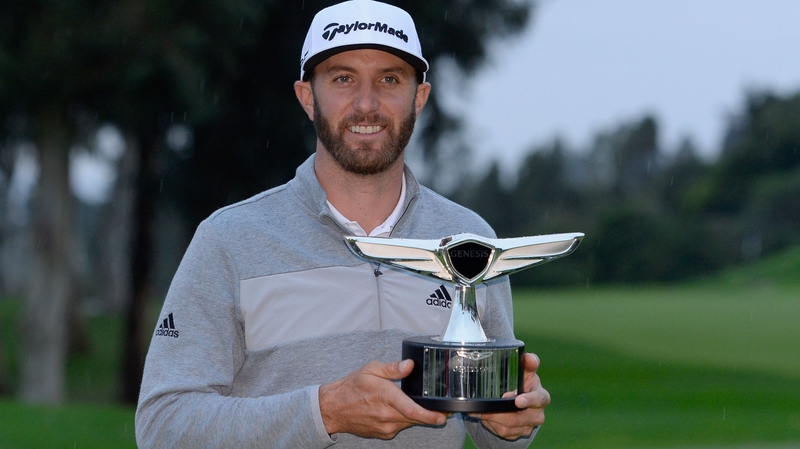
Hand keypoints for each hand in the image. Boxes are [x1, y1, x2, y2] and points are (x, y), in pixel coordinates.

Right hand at [319, 359, 447, 438]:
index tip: (443, 415)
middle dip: (431, 415)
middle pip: (416, 419)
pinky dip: (405, 419)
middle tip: (442, 408)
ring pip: (410, 423)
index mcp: (386, 397)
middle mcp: (387, 415)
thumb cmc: (352, 387)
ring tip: (420, 406)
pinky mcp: (384, 434)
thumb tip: (410, 365)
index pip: (413, 411)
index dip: (431, 415)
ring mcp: (385, 427)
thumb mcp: (370, 369)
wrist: (334, 408)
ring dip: (417, 416)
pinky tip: (401, 410)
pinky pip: (401, 427)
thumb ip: (392, 368)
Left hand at [471, 353, 549, 439]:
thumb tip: (528, 357)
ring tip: (482, 412)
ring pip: (507, 428)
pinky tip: (485, 417)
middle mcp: (537, 415)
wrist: (521, 401)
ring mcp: (528, 427)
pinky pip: (503, 434)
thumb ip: (529, 362)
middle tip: (485, 409)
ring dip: (492, 420)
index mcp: (542, 397)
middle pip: (516, 419)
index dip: (528, 401)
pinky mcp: (518, 434)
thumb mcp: (527, 372)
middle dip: (498, 414)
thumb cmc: (525, 383)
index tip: (517, 401)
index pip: (538, 399)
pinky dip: (491, 426)